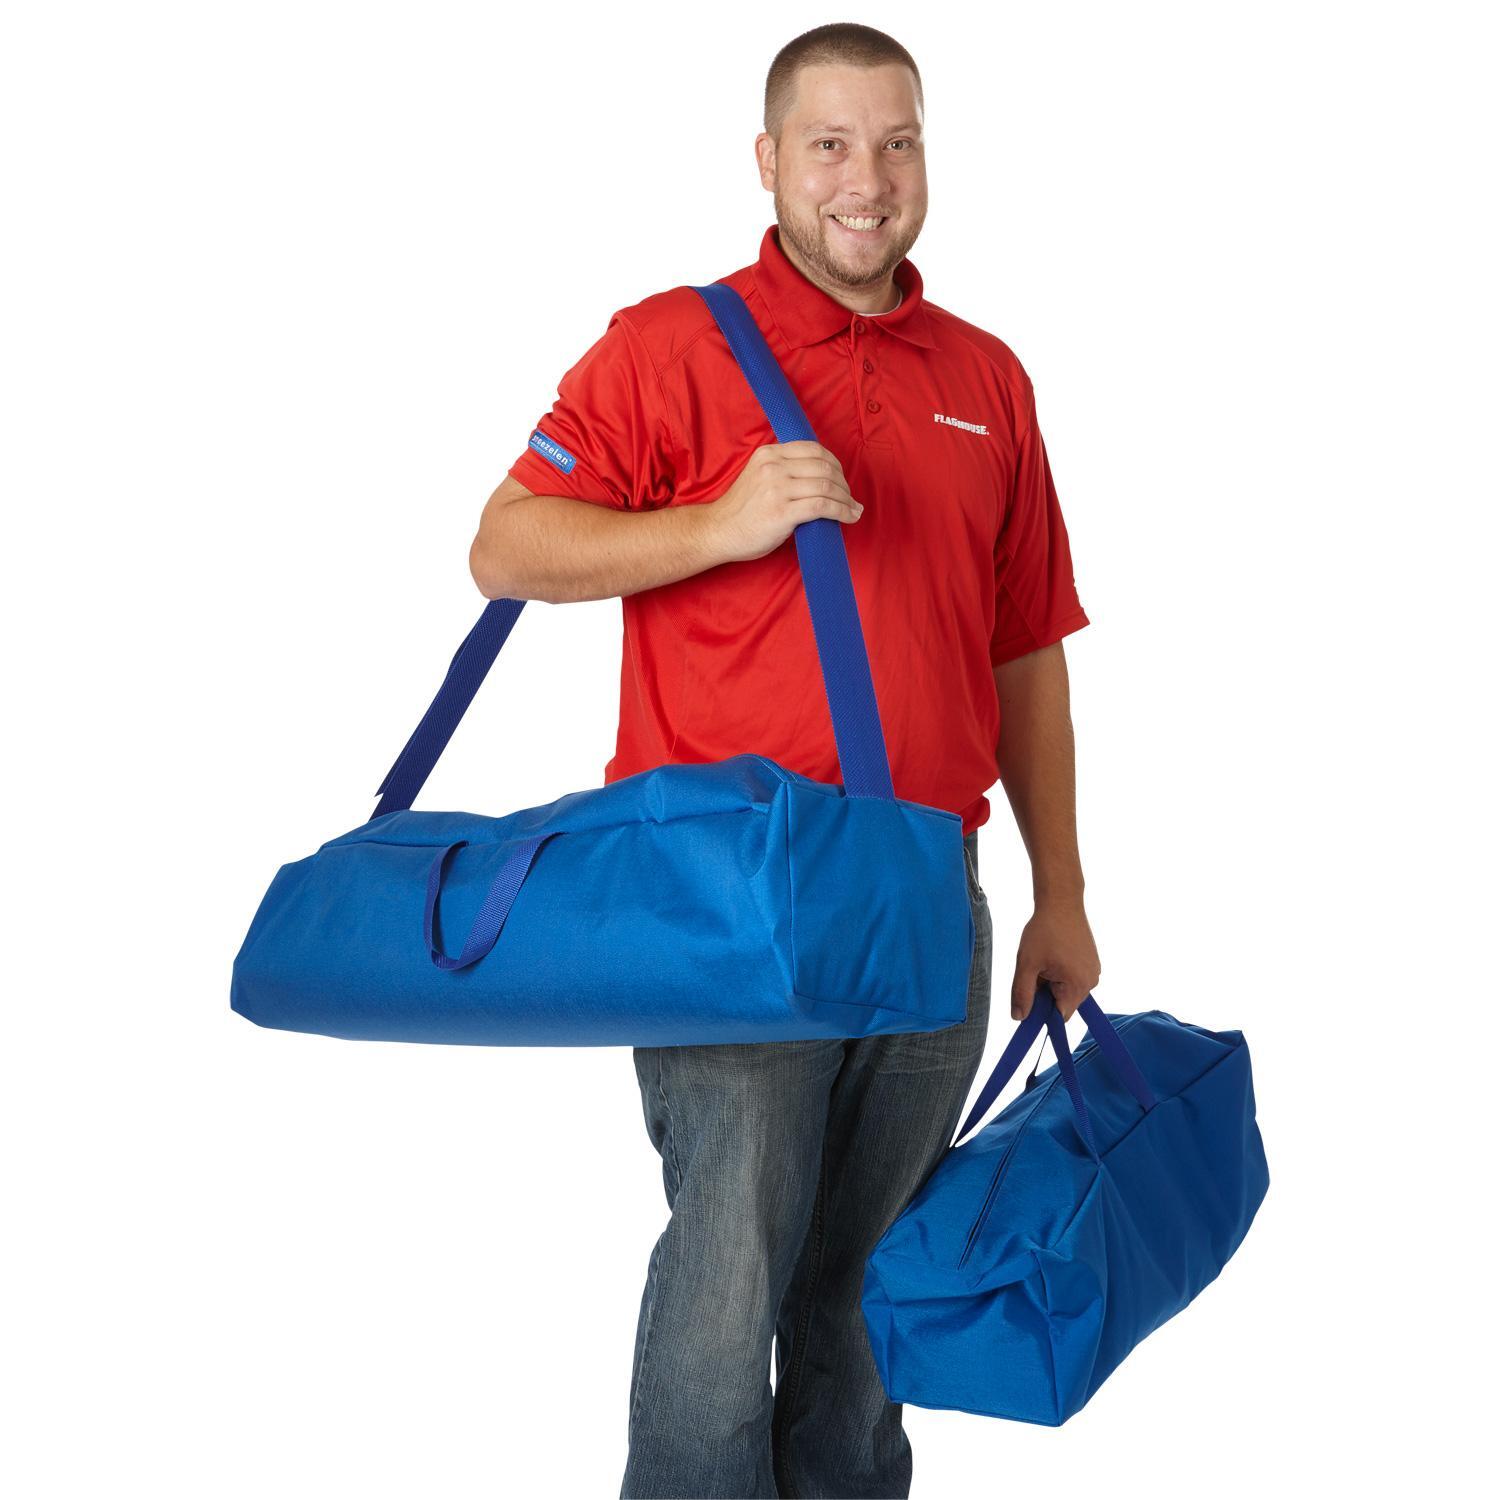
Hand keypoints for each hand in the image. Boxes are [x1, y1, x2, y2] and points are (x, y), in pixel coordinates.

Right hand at [706, 441, 862, 563]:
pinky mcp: (782, 512)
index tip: (841, 479)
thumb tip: (820, 479)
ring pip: (827, 486)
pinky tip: (849, 517)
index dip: (835, 464)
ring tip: (853, 510)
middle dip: (844, 483)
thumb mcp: (759, 478)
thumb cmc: (741, 511)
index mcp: (768, 454)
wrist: (717, 532)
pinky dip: (842, 512)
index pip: (813, 449)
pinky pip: (822, 506)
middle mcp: (773, 467)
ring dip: (846, 499)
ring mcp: (777, 488)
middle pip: (825, 467)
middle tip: (850, 498)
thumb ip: (784, 472)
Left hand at [1009, 898, 1100, 1021]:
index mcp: (1077, 985)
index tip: (1030, 998)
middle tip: (1035, 970)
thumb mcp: (1027, 963)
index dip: (1042, 1012)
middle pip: (1063, 1003)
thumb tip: (1019, 1018)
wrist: (1061, 902)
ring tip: (1045, 960)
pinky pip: (1073, 978)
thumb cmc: (1044, 931)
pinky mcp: (1092, 962)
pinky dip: (1061, 973)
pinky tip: (1054, 955)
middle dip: (1046, 993)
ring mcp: (1094, 971)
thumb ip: (1022, 993)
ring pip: (1067, 990)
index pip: (1060, 1016)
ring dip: (1052, 982)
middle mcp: (1091, 982)